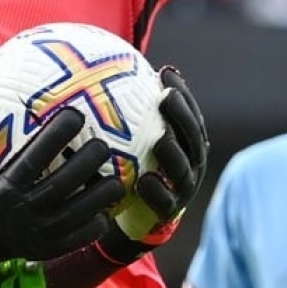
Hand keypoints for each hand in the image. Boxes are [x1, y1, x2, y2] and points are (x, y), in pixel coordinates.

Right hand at [0, 105, 127, 280]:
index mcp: (2, 190)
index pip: (35, 157)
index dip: (57, 135)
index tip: (76, 115)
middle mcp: (20, 213)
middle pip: (64, 184)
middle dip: (87, 161)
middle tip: (103, 145)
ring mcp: (35, 235)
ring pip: (78, 213)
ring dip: (101, 195)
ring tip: (116, 180)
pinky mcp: (45, 251)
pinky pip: (79, 238)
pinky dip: (95, 224)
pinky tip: (105, 210)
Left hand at [106, 67, 213, 257]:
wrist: (131, 215)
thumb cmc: (128, 168)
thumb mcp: (127, 141)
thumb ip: (122, 115)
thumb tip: (93, 73)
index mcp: (185, 142)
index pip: (189, 113)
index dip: (182, 92)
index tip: (165, 72)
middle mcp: (190, 162)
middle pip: (193, 136)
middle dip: (182, 115)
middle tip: (165, 97)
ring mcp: (183, 188)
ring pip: (184, 169)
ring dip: (173, 153)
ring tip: (160, 140)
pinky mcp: (169, 212)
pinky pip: (166, 202)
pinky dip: (157, 192)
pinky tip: (144, 181)